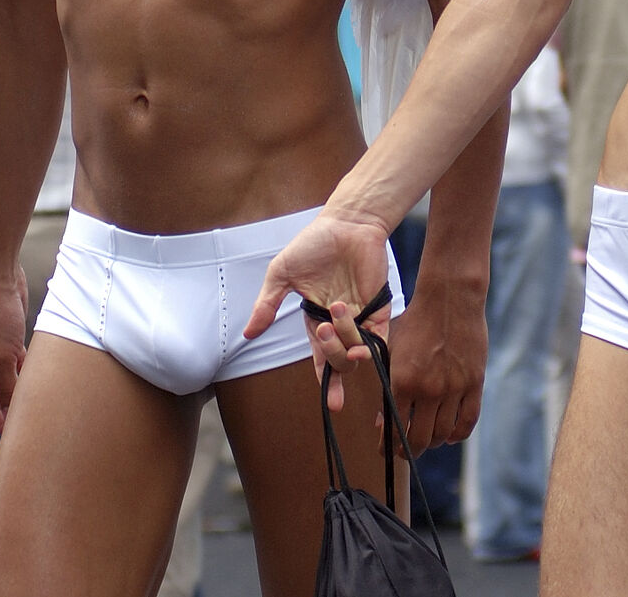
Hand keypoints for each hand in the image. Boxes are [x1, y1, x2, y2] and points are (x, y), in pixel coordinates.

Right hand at [0, 270, 28, 433]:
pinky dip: (26, 371)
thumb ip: (10, 385)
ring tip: (38, 403)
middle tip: (30, 421)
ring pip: (7, 379)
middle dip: (8, 408)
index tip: (13, 434)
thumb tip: (16, 410)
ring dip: (19, 389)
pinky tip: (39, 378)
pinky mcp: (8, 339)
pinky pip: (17, 363)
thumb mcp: (4, 357)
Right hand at [244, 206, 395, 411]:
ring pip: (356, 352)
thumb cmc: (313, 244)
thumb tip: (248, 334)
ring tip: (338, 307)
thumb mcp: (281, 274)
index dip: (326, 381)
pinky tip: (360, 342)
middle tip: (323, 332)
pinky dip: (368, 345)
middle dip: (332, 359)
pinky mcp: (379, 308)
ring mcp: (361, 318)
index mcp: (316, 320)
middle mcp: (339, 324)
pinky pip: (378, 338)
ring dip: (345, 340)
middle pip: (339, 361)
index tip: (331, 405)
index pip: (321, 359)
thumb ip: (267, 305)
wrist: (346, 223)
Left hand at [385, 277, 487, 451]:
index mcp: (403, 380)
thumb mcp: (393, 349)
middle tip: (404, 452)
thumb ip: (387, 384)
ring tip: (425, 441)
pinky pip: (467, 421)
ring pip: (442, 434)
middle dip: (408, 450)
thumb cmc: (416, 321)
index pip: (394, 427)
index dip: (388, 445)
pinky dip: (457, 435)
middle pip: (419, 438)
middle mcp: (429, 390)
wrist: (450, 298)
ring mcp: (454, 388)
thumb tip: (383, 419)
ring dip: (432, 442)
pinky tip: (449, 435)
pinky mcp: (475, 384)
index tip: (386, 451)